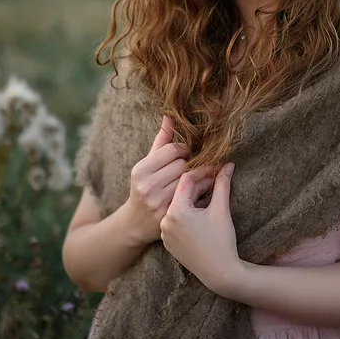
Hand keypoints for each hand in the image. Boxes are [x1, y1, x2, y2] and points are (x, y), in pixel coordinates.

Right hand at [125, 115, 190, 246]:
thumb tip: (170, 116)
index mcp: (141, 170)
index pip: (173, 150)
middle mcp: (148, 186)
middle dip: (192, 163)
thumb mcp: (147, 164)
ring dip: (200, 176)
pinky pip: (193, 197)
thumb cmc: (144, 186)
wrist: (136, 223)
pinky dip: (200, 191)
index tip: (187, 152)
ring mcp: (158, 203)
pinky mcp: (169, 216)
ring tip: (204, 174)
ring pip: (190, 181)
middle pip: (183, 165)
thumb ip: (161, 141)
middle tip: (197, 163)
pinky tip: (202, 188)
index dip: (185, 149)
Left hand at [159, 162, 240, 295]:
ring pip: (178, 206)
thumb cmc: (221, 241)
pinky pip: (176, 220)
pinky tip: (201, 211)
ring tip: (209, 193)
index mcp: (177, 211)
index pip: (186, 180)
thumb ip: (222, 184)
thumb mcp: (221, 210)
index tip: (215, 168)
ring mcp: (165, 233)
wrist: (219, 273)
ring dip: (192, 198)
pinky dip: (187, 213)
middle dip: (199, 185)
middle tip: (215, 177)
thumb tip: (228, 165)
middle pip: (181, 193)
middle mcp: (166, 221)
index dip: (202, 171)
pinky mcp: (168, 242)